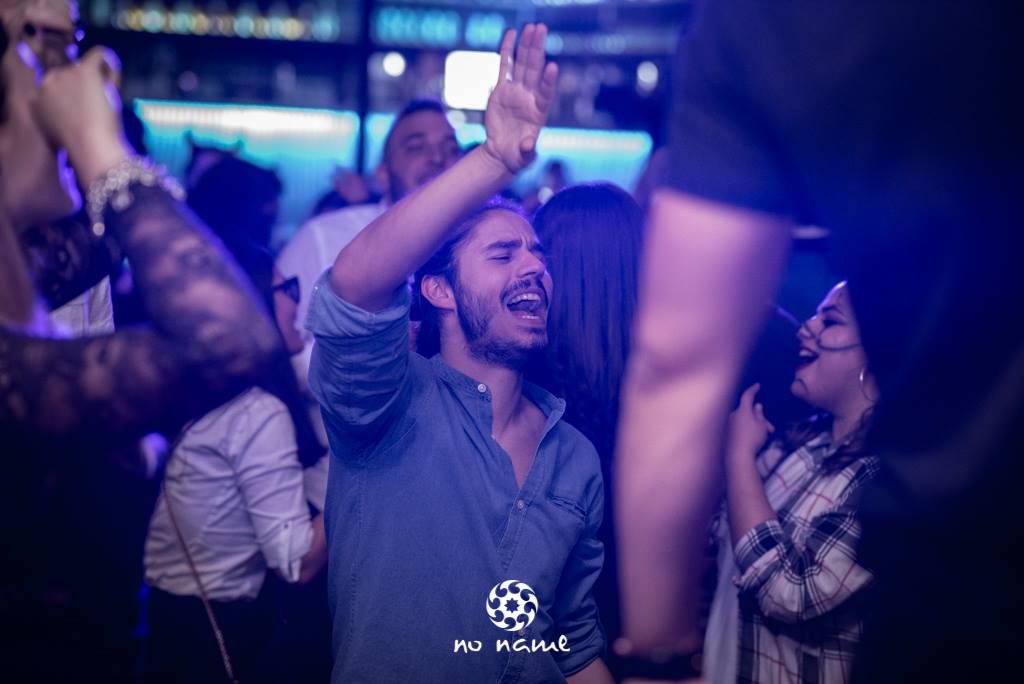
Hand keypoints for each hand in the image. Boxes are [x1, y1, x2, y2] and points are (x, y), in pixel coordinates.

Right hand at [33, 46, 129, 186]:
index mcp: (37, 99)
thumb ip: (57, 116)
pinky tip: (114, 75)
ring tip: (108, 99)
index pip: (56, 85)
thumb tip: (67, 110)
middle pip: (70, 74)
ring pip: (86, 66)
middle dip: (85, 85)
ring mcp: (66, 74)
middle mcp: (48, 82)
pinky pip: (99, 55)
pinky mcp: (84, 70)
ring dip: (100, 79)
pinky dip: (109, 63)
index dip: (73, 93)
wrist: (89, 146)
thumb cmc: (78, 146)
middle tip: (98, 103)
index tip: (84, 105)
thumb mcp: (57, 132)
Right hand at [481, 24, 557, 174]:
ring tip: (532, 27)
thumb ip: (528, 150)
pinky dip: (507, 50)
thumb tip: (528, 145)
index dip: (549, 81)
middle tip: (541, 29)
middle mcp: (530, 97)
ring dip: (526, 45)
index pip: (546, 92)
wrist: (503, 153)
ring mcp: (516, 91)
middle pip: (534, 69)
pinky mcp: (502, 89)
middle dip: (537, 49)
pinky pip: (504, 66)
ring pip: (522, 63)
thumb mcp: (524, 157)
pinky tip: (512, 34)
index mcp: (539, 111)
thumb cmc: (518, 157)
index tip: (553, 67)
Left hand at [726, 384, 774, 459]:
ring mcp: (730, 424)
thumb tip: (757, 406)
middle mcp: (733, 415)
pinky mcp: (728, 433)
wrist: (738, 455)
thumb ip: (759, 414)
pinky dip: (749, 429)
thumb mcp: (761, 425)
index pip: (747, 396)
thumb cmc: (752, 438)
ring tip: (767, 435)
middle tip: (771, 428)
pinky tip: (756, 438)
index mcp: (742, 410)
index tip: (757, 386)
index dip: (753, 390)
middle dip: (761, 418)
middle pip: (749, 411)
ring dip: (757, 425)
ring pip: (746, 420)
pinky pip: (741, 426)